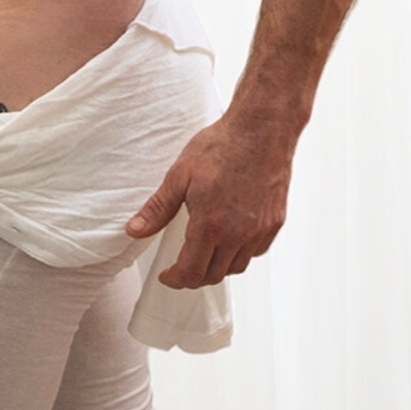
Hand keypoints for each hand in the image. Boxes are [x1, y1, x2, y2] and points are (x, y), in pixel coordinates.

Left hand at [125, 114, 291, 286]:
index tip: (168, 276)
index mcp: (210, 224)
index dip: (176, 279)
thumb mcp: (180, 175)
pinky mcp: (275, 222)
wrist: (261, 130)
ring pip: (237, 266)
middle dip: (194, 276)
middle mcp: (237, 234)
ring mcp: (259, 230)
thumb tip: (135, 230)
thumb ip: (158, 208)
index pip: (191, 272)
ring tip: (205, 254)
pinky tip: (231, 239)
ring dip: (218, 267)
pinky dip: (240, 253)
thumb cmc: (223, 146)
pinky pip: (256, 251)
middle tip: (182, 267)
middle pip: (214, 275)